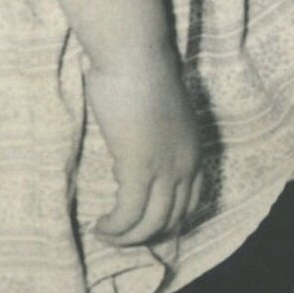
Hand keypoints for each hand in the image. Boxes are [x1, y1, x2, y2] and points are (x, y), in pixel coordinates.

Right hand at [86, 45, 205, 245]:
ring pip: (151, 223)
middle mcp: (188, 162)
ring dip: (126, 237)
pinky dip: (115, 227)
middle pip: (172, 218)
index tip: (141, 223)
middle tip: (118, 234)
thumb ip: (153, 140)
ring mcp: (167, 166)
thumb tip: (131, 160)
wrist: (135, 55)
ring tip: (105, 233)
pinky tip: (100, 225)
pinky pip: (129, 214)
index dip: (167, 219)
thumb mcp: (157, 116)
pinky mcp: (141, 166)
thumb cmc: (140, 75)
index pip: (191, 201)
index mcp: (194, 148)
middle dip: (144, 233)